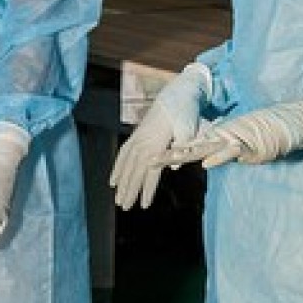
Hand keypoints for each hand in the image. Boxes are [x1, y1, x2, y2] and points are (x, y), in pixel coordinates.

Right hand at [110, 63, 210, 209]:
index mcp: (156, 142)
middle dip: (128, 189)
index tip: (143, 205)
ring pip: (126, 164)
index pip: (150, 170)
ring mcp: (137, 138)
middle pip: (134, 170)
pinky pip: (123, 155)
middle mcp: (143, 141)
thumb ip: (182, 145)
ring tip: (117, 199)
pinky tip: (113, 181)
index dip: (146, 188)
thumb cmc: (186, 112)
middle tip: (124, 207)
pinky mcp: (136, 136)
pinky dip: (117, 168)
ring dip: (121, 182)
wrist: (176, 94)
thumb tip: (175, 168)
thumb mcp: (189, 127)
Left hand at [160, 98, 302, 168]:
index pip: (187, 148)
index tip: (150, 159)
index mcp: (213, 141)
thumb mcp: (234, 149)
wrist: (279, 126)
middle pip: (189, 149)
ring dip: (188, 155)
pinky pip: (230, 153)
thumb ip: (220, 154)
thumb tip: (206, 161)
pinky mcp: (245, 147)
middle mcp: (217, 140)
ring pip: (205, 149)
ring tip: (170, 159)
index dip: (169, 154)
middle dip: (169, 156)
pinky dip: (218, 158)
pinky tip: (207, 164)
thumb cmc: (257, 137)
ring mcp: (230, 142)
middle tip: (149, 161)